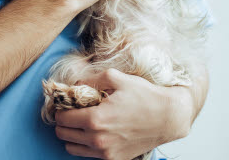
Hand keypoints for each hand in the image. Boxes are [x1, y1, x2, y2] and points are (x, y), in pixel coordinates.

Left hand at [53, 69, 193, 159]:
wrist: (168, 117)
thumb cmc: (144, 96)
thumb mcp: (116, 77)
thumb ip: (89, 79)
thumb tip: (73, 84)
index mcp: (95, 119)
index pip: (61, 118)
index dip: (61, 108)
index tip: (66, 103)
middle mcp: (98, 139)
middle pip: (62, 134)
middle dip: (63, 121)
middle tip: (73, 111)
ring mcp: (106, 152)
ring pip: (71, 147)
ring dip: (71, 134)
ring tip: (82, 123)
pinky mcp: (114, 159)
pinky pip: (87, 155)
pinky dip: (85, 144)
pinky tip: (95, 132)